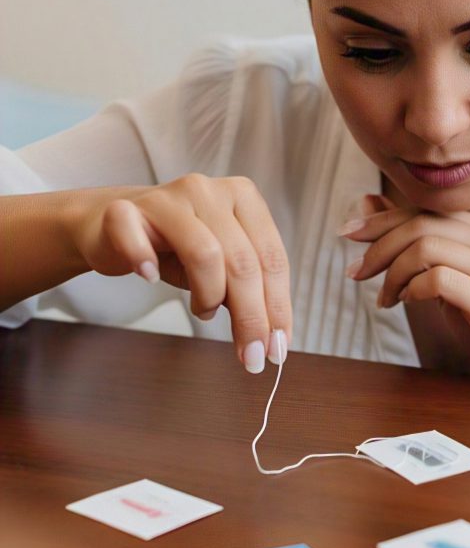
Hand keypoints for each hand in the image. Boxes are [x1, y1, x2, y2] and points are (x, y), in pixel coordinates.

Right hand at [68, 174, 290, 372]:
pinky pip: (135, 237)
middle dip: (251, 317)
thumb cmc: (177, 249)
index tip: (278, 349)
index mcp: (244, 198)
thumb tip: (273, 340)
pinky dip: (144, 260)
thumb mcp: (223, 268)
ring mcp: (166, 198)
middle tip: (252, 357)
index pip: (272, 258)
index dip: (279, 307)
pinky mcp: (123, 210)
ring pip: (204, 253)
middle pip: (243, 262)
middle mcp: (209, 190)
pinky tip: (149, 277)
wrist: (111, 225)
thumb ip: (250, 291)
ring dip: (209, 297)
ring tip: (204, 311)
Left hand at [339, 196, 469, 388]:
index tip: (347, 235)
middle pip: (422, 223)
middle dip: (378, 246)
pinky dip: (412, 289)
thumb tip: (366, 204)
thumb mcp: (447, 278)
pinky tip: (404, 304)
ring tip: (384, 299)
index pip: (426, 211)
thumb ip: (416, 245)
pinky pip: (439, 279)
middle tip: (355, 272)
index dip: (381, 220)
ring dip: (392, 273)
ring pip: (426, 247)